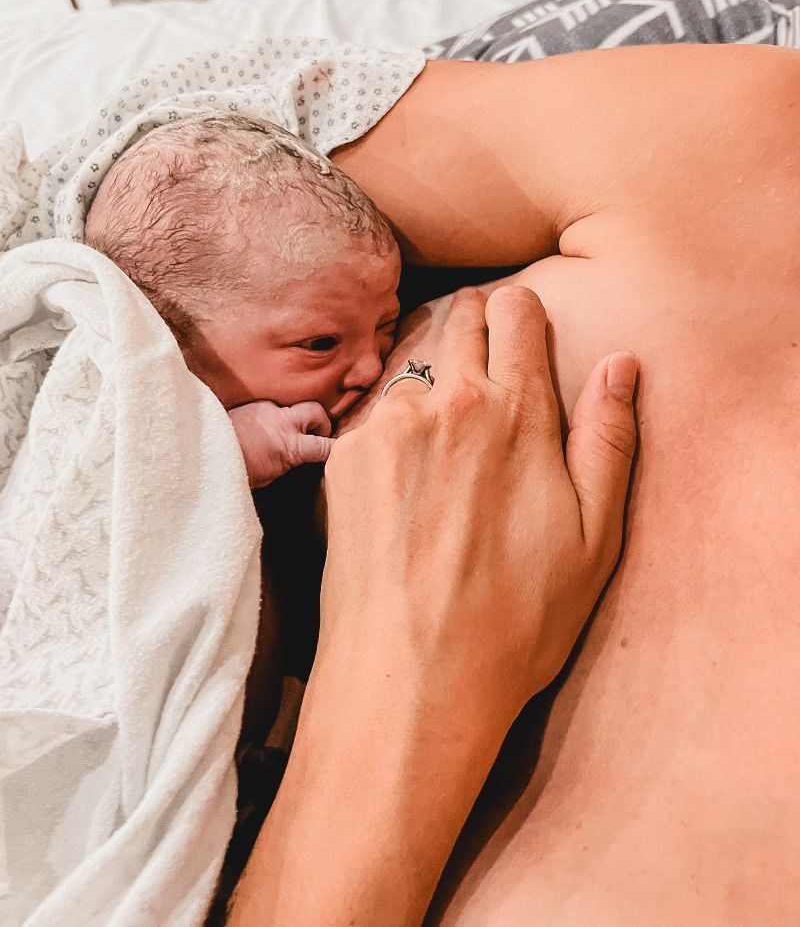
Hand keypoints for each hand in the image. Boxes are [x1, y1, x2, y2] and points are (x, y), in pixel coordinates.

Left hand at [227, 400, 333, 488]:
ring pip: (291, 405)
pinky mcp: (251, 404)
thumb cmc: (238, 471)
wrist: (207, 454)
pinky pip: (269, 406)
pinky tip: (261, 428)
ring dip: (293, 417)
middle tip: (315, 434)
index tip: (340, 450)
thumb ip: (288, 460)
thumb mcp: (270, 474)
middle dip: (320, 421)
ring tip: (284, 431)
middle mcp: (282, 422)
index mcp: (290, 445)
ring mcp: (266, 409)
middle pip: (315, 410)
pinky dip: (271, 416)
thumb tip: (295, 456)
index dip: (334, 448)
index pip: (324, 445)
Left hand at [320, 286, 638, 729]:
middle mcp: (446, 402)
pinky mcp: (343, 459)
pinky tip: (403, 495)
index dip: (521, 314)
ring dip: (431, 394)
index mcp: (516, 413)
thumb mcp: (595, 536)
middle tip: (484, 377)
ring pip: (414, 376)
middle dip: (475, 330)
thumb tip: (619, 361)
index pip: (515, 312)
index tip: (522, 328)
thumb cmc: (517, 618)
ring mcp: (386, 428)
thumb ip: (608, 437)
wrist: (410, 677)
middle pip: (459, 320)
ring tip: (441, 462)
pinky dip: (391, 439)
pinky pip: (373, 422)